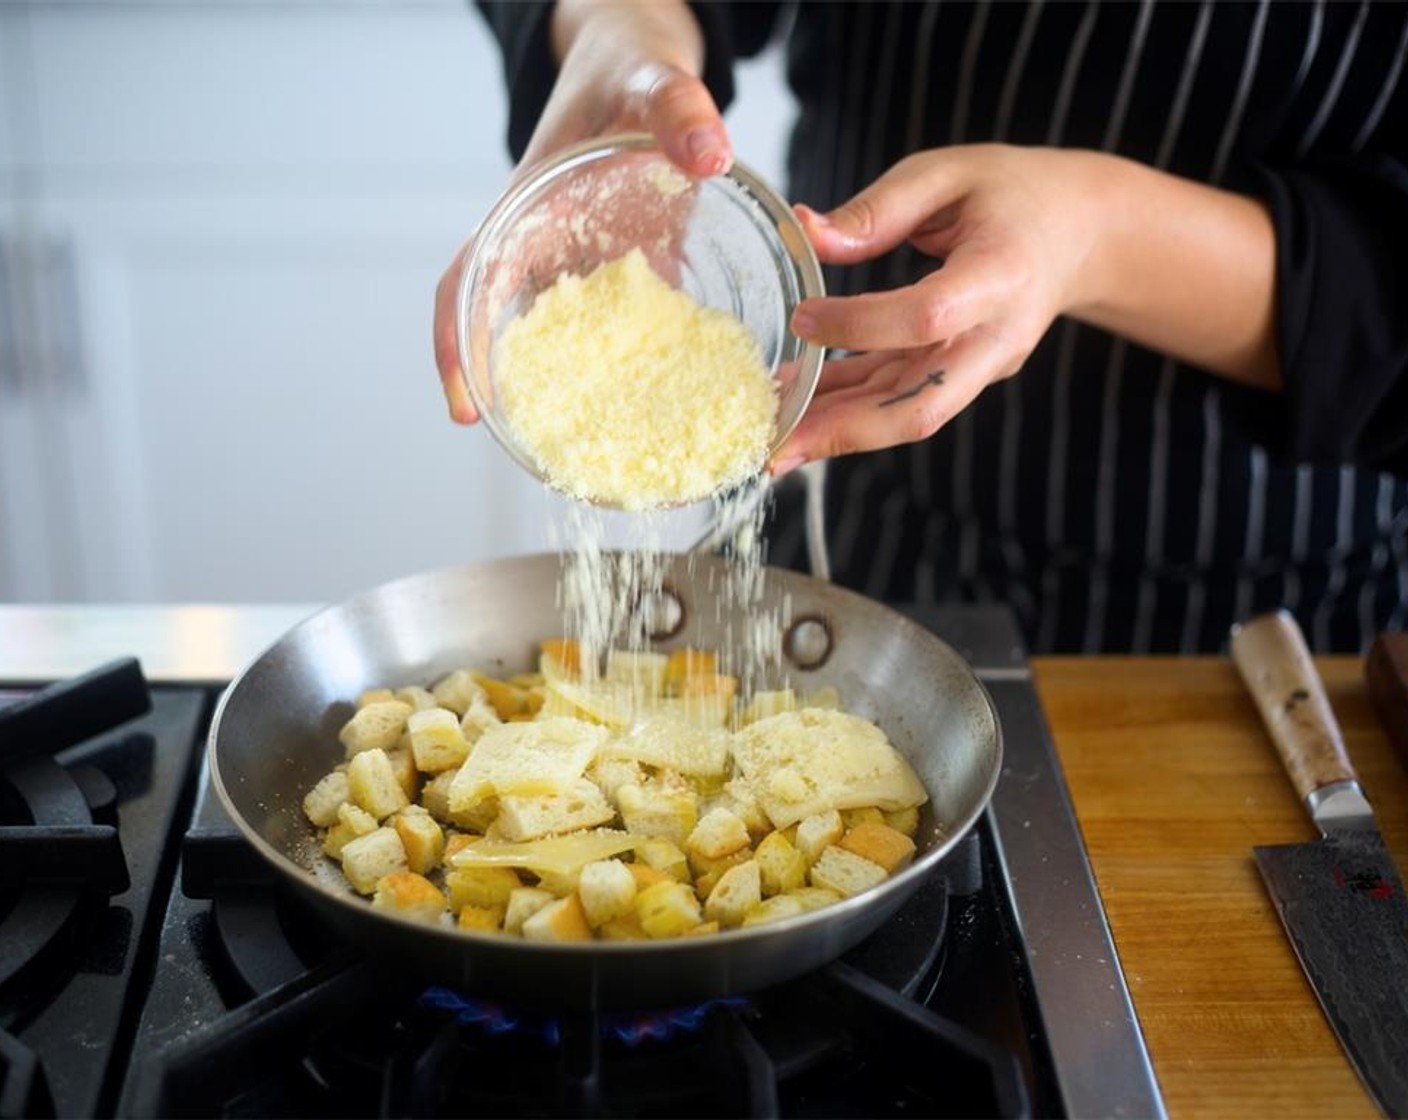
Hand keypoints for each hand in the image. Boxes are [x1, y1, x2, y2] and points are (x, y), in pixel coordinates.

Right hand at [434, 0, 730, 424]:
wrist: (641, 74)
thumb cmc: (625, 73)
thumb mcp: (646, 77)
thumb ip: (677, 107)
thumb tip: (710, 154)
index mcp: (524, 211)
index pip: (466, 283)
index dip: (455, 346)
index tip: (462, 407)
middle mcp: (545, 253)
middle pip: (506, 337)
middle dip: (514, 398)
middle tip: (544, 459)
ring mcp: (586, 274)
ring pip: (565, 350)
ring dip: (574, 401)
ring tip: (607, 462)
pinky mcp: (628, 283)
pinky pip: (625, 339)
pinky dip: (636, 378)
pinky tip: (675, 415)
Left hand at [772, 144, 1105, 469]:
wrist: (1080, 232)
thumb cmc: (1012, 192)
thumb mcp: (945, 173)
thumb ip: (877, 209)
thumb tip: (808, 234)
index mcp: (1000, 276)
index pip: (926, 317)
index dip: (859, 325)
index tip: (802, 316)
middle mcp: (995, 338)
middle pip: (920, 407)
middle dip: (844, 431)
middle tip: (775, 448)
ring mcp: (981, 367)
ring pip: (905, 417)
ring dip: (837, 432)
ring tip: (772, 440)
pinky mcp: (961, 376)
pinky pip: (900, 401)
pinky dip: (850, 409)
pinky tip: (799, 407)